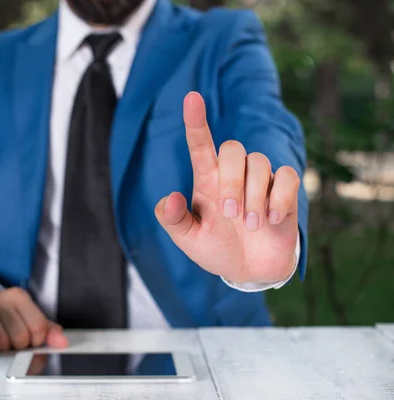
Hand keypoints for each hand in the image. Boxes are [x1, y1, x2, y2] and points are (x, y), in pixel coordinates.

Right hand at [0, 288, 68, 351]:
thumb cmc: (6, 315)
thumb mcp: (27, 317)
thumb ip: (47, 330)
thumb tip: (62, 342)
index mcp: (19, 297)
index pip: (38, 326)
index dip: (36, 340)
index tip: (31, 340)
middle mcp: (0, 300)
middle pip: (20, 337)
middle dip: (18, 345)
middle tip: (13, 340)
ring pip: (1, 342)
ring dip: (2, 348)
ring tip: (0, 340)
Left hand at [155, 92, 299, 283]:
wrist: (250, 271)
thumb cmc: (216, 249)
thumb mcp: (189, 240)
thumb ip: (173, 220)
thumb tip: (170, 197)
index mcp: (207, 180)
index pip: (200, 144)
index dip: (196, 121)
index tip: (191, 97)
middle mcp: (233, 174)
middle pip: (234, 149)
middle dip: (232, 181)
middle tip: (230, 215)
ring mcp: (260, 181)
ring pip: (260, 162)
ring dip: (254, 196)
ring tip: (251, 225)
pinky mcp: (284, 190)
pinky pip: (287, 175)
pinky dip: (279, 198)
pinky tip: (273, 220)